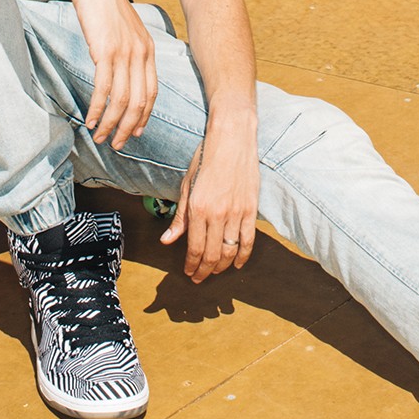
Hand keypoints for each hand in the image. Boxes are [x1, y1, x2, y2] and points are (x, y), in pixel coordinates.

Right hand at [69, 0, 156, 149]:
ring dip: (111, 123)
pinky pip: (105, 89)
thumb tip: (122, 69)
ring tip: (100, 137)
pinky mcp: (106, 51)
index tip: (136, 133)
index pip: (152, 92)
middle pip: (140, 102)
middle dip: (128, 128)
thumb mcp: (124, 29)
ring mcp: (125, 53)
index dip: (145, 117)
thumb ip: (127, 49)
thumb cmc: (104, 5)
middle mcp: (141, 54)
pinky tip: (90, 120)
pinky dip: (98, 108)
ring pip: (122, 100)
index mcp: (148, 50)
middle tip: (116, 144)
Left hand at [159, 118, 259, 282]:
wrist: (232, 140)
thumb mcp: (187, 186)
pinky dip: (243, 256)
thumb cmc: (206, 158)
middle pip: (212, 254)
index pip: (194, 247)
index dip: (191, 264)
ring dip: (222, 267)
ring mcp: (236, 213)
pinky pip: (248, 240)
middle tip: (199, 278)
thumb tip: (168, 240)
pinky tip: (237, 264)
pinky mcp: (251, 209)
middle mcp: (217, 214)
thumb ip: (179, 217)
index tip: (188, 272)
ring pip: (230, 251)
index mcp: (197, 208)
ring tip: (215, 272)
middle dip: (204, 271)